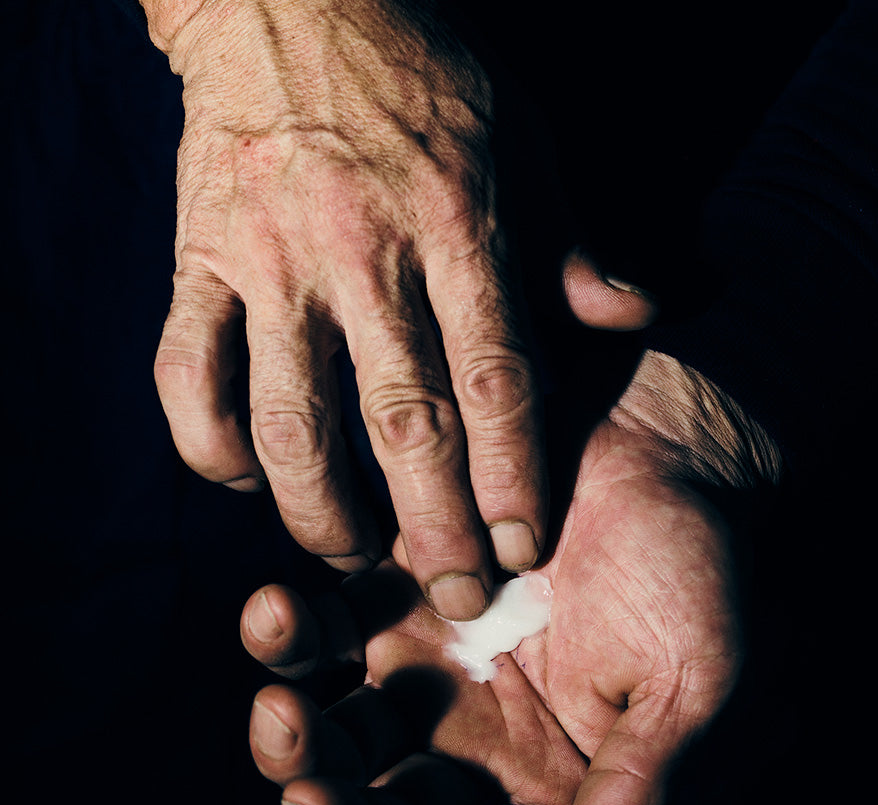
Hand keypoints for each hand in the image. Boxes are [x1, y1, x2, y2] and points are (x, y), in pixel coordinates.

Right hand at [143, 0, 545, 617]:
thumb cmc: (423, 77)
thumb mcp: (526, 141)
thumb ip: (575, 242)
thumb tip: (634, 315)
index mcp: (459, 224)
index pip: (496, 379)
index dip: (512, 477)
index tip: (522, 550)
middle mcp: (363, 251)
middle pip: (403, 422)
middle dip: (433, 528)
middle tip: (457, 598)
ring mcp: (270, 260)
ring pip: (289, 421)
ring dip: (319, 510)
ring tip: (352, 556)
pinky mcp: (197, 261)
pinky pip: (187, 378)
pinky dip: (210, 448)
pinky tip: (247, 483)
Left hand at [240, 263, 779, 804]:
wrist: (660, 453)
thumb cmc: (694, 569)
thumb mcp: (687, 684)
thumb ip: (638, 783)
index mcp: (550, 773)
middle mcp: (476, 727)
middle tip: (307, 793)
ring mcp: (427, 656)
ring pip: (336, 725)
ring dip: (291, 734)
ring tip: (280, 705)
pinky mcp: (395, 585)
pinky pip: (323, 622)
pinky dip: (288, 629)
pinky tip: (276, 611)